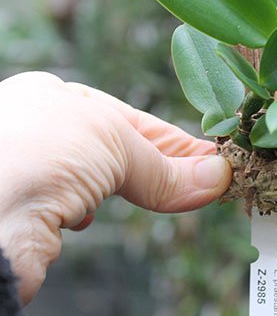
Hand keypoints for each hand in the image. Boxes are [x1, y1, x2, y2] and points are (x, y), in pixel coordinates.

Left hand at [0, 72, 231, 302]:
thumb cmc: (36, 153)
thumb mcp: (114, 144)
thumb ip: (164, 167)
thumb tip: (215, 179)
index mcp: (50, 95)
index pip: (127, 118)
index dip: (173, 141)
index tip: (211, 161)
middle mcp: (35, 130)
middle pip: (112, 151)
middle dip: (156, 169)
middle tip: (206, 186)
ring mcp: (26, 172)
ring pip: (92, 182)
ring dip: (122, 191)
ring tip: (160, 200)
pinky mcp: (21, 216)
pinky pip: (68, 210)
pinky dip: (83, 215)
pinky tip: (80, 219)